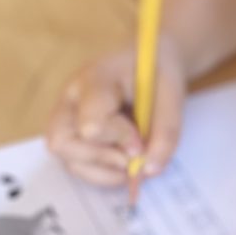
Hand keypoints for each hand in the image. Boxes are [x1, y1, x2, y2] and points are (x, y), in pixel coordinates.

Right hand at [46, 36, 186, 185]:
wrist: (149, 60)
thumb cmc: (158, 73)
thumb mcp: (172, 95)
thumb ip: (165, 132)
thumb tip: (150, 170)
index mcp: (96, 79)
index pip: (92, 122)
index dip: (119, 140)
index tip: (141, 143)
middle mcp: (71, 98)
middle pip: (62, 144)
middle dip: (102, 160)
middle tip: (133, 160)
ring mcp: (67, 117)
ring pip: (67, 160)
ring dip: (103, 172)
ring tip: (131, 163)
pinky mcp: (72, 134)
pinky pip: (76, 166)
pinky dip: (102, 174)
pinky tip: (122, 165)